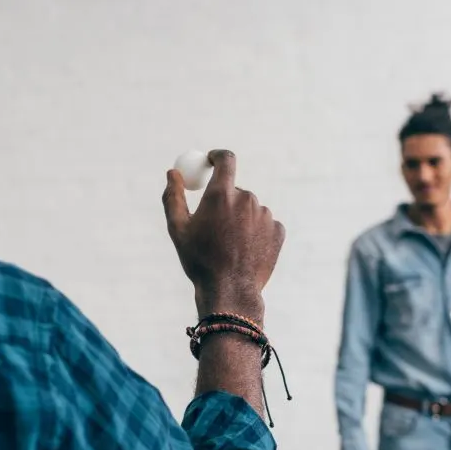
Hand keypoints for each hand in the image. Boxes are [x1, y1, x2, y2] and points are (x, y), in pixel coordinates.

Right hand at [162, 150, 285, 317]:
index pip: (225, 159)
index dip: (218, 157)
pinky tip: (245, 252)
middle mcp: (246, 199)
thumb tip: (173, 173)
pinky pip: (264, 224)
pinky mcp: (278, 231)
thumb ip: (173, 196)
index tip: (212, 161)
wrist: (230, 292)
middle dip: (225, 202)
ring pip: (250, 208)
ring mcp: (265, 215)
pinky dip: (254, 233)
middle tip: (215, 226)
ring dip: (240, 219)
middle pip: (235, 190)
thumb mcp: (178, 230)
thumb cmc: (200, 261)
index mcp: (221, 194)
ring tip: (229, 247)